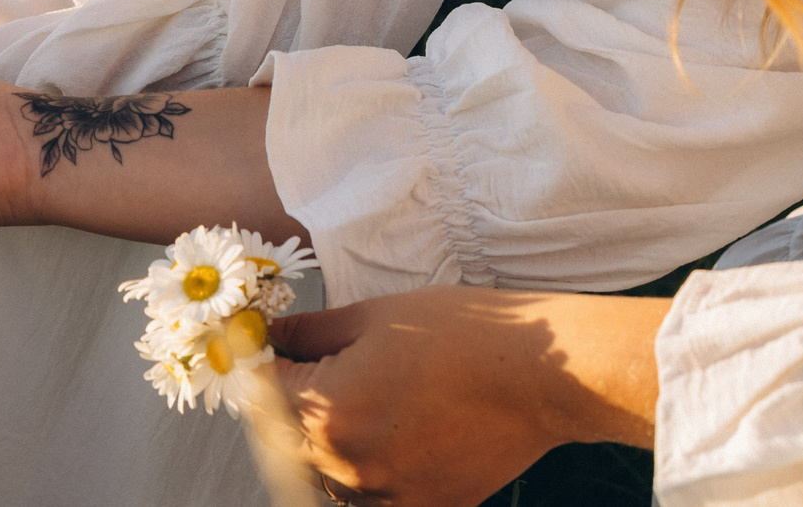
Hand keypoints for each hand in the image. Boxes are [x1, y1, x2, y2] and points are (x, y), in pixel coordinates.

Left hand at [269, 288, 665, 506]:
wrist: (543, 374)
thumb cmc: (463, 334)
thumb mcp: (374, 316)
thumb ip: (311, 332)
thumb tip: (270, 335)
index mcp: (327, 410)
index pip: (261, 392)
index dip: (258, 362)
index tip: (262, 346)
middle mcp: (350, 465)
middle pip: (288, 439)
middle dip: (288, 403)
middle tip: (310, 367)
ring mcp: (389, 495)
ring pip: (328, 476)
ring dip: (327, 443)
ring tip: (362, 399)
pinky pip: (376, 500)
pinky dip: (371, 474)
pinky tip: (393, 434)